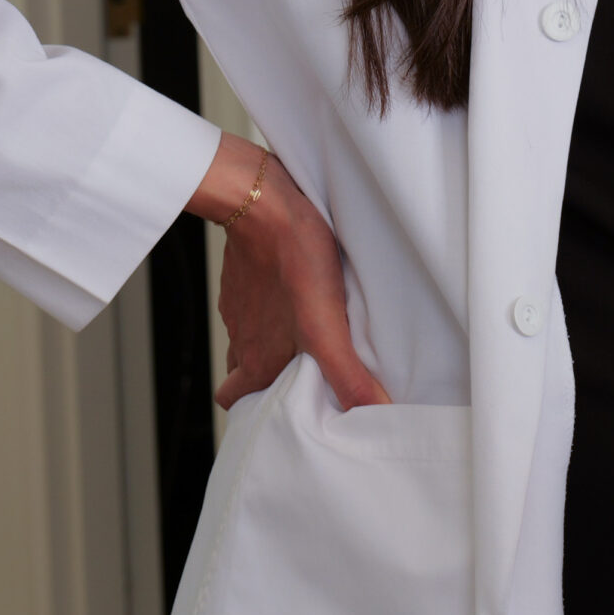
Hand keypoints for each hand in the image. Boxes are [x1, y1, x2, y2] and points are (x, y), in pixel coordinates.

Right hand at [188, 132, 389, 411]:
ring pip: (250, 336)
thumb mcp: (326, 326)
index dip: (256, 412)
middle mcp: (242, 335)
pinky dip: (273, 305)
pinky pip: (255, 300)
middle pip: (243, 372)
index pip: (237, 402)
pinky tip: (300, 291)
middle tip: (304, 375)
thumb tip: (376, 411)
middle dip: (266, 380)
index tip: (287, 412)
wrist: (263, 202)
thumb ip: (347, 373)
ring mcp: (240, 303)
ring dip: (273, 341)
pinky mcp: (245, 272)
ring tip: (310, 334)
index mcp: (256, 358)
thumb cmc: (294, 261)